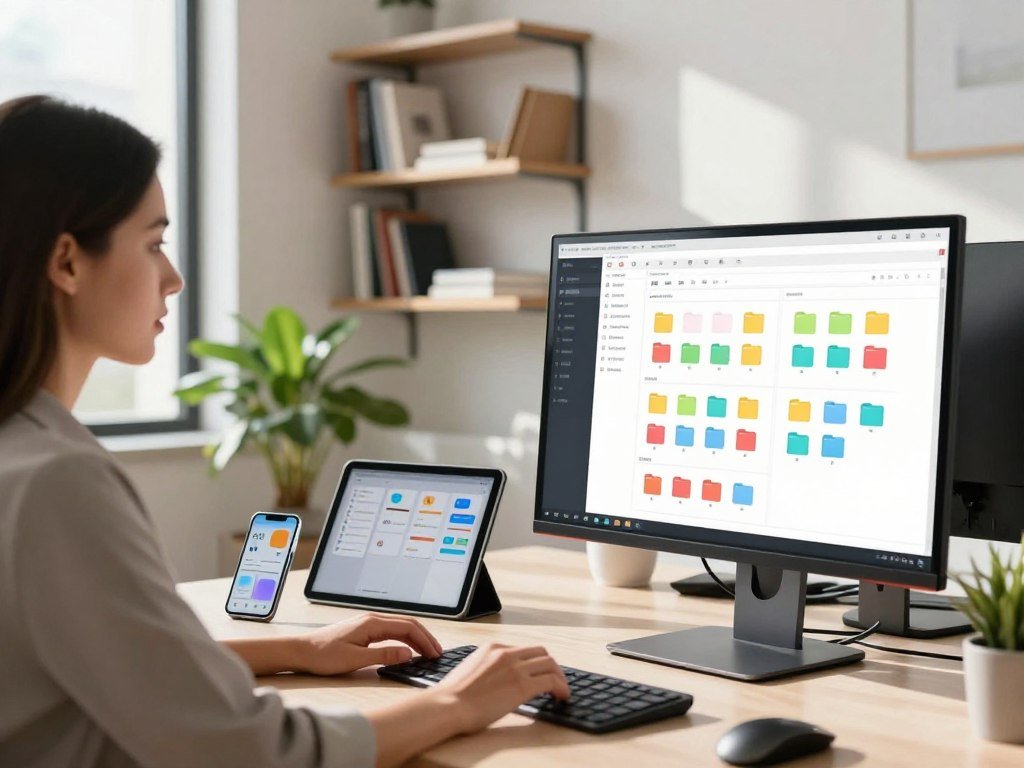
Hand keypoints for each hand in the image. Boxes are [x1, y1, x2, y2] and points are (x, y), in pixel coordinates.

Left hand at [297, 613, 442, 674]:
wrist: (301, 651)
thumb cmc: (324, 656)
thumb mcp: (356, 659)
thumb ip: (384, 656)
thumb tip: (408, 654)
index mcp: (372, 623)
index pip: (407, 627)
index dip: (424, 640)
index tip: (434, 653)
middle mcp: (372, 619)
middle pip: (407, 624)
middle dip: (425, 637)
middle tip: (437, 653)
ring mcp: (368, 623)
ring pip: (400, 627)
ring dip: (415, 638)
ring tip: (427, 652)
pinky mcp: (363, 630)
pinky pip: (390, 631)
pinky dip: (404, 639)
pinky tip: (407, 649)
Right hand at [434, 644, 569, 733]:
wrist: (449, 705)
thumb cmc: (452, 695)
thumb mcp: (470, 670)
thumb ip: (486, 668)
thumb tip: (496, 679)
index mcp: (492, 648)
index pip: (522, 649)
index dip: (533, 663)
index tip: (537, 674)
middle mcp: (506, 653)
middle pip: (540, 652)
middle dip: (550, 666)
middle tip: (554, 680)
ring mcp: (516, 668)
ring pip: (550, 664)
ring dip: (559, 676)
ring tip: (561, 691)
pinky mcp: (523, 685)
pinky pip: (551, 681)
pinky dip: (560, 688)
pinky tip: (560, 697)